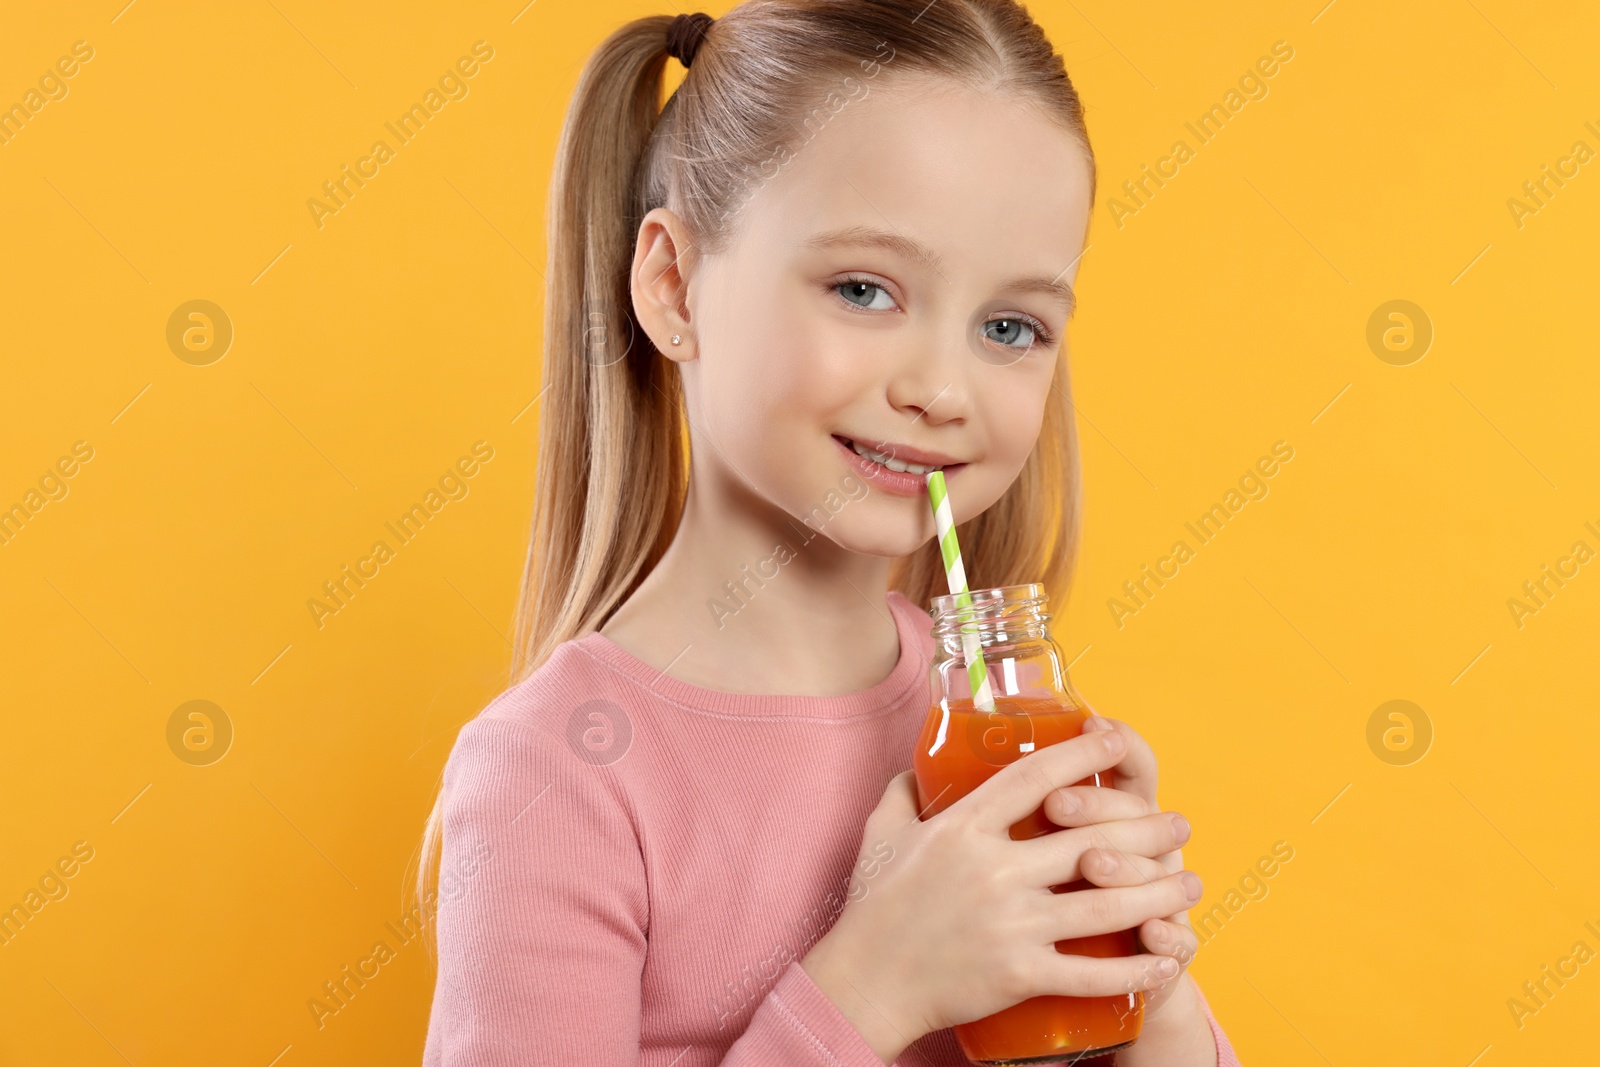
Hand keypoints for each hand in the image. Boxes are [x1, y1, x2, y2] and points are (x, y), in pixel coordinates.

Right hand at [800, 726, 1196, 1063]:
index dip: (1081, 755)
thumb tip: (918, 767)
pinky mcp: (1020, 973)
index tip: (1115, 741)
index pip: (1034, 780)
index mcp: (964, 830)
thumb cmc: (873, 909)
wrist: (865, 983)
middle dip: (1147, 830)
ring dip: (1159, 892)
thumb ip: (903, 794)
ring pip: (1106, 903)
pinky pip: (1092, 970)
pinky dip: (1136, 965)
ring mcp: (1011, 924)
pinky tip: (1166, 955)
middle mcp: (994, 871)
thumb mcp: (880, 835)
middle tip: (1180, 824)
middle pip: (1090, 841)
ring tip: (1189, 883)